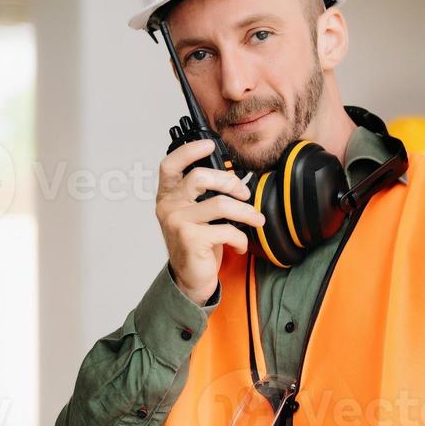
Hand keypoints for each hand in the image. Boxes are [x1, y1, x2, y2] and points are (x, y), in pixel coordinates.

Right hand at [157, 138, 263, 304]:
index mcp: (168, 196)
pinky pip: (226, 230)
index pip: (170, 165)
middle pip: (200, 178)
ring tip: (256, 220)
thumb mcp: (196, 215)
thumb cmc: (197, 243)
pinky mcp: (191, 240)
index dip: (188, 151)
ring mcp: (178, 223)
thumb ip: (204, 195)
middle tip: (246, 193)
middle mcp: (168, 207)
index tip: (209, 145)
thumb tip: (235, 178)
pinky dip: (240, 238)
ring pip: (220, 204)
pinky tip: (240, 245)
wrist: (190, 279)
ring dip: (245, 212)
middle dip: (229, 182)